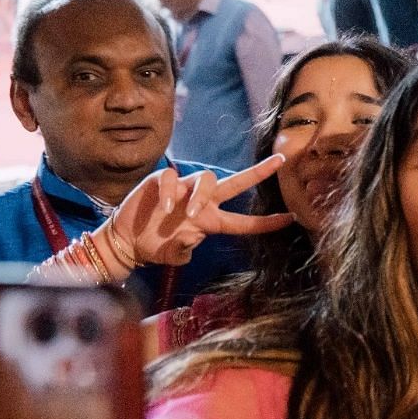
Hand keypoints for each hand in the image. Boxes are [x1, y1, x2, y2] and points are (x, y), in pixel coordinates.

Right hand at [103, 155, 295, 271]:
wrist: (125, 239)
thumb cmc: (154, 247)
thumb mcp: (172, 256)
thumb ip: (183, 251)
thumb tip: (193, 239)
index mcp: (211, 223)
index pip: (244, 222)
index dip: (266, 222)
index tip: (291, 217)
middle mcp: (202, 204)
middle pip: (235, 184)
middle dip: (258, 172)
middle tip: (279, 162)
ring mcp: (183, 190)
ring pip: (207, 178)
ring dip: (200, 195)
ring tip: (188, 214)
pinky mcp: (162, 181)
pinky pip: (173, 179)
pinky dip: (171, 192)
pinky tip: (165, 206)